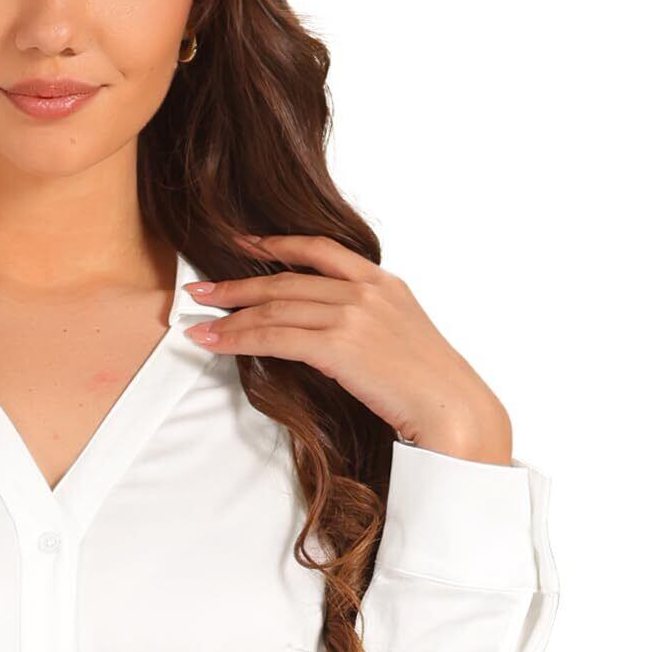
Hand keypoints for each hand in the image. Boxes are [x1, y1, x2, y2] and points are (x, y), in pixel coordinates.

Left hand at [182, 232, 513, 464]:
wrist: (452, 408)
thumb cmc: (430, 385)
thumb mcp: (403, 335)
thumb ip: (369, 320)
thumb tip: (330, 331)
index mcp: (383, 282)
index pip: (320, 250)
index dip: (276, 244)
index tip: (244, 243)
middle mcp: (366, 291)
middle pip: (285, 281)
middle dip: (236, 286)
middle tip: (201, 290)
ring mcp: (352, 316)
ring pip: (274, 309)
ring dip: (229, 317)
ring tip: (198, 324)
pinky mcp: (338, 346)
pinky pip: (274, 338)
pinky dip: (238, 339)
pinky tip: (215, 343)